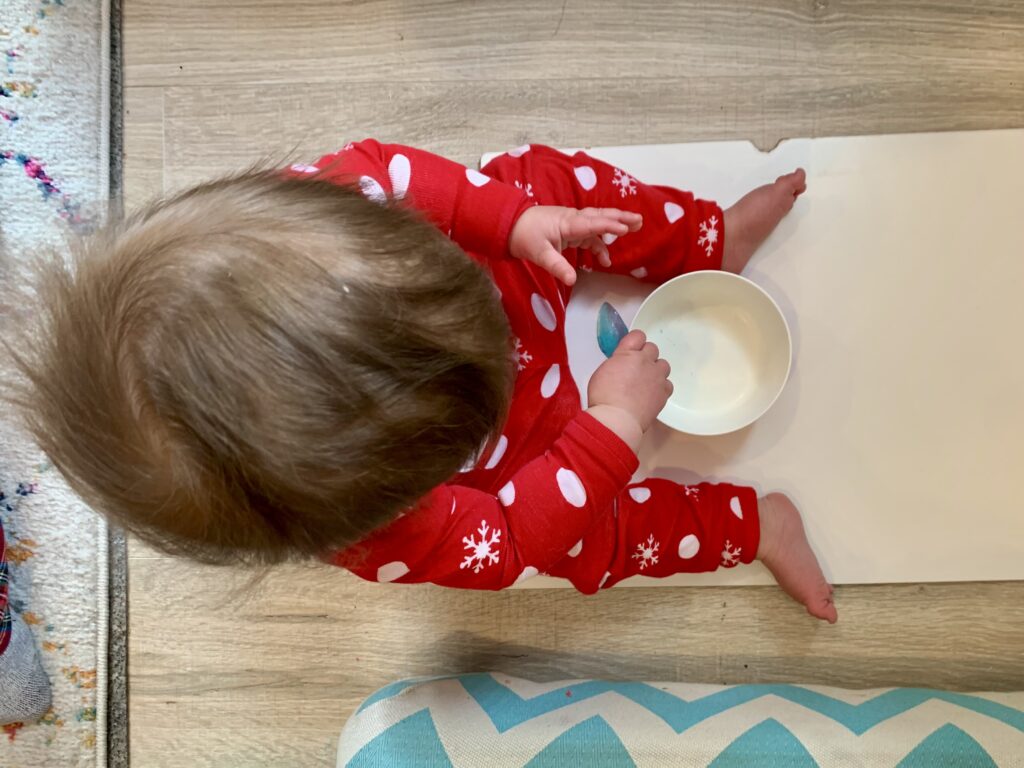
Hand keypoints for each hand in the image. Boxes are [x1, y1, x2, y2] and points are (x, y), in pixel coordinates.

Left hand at [509, 206, 642, 285]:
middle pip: (601, 216)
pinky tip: (605, 258)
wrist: (509, 225)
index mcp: (567, 223)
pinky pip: (590, 234)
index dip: (609, 226)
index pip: (592, 224)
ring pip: (598, 222)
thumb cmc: (524, 236)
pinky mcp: (570, 229)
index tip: (625, 230)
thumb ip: (557, 266)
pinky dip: (599, 243)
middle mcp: (573, 219)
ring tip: (633, 229)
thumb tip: (572, 280)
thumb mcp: (539, 254)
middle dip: (620, 218)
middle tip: (639, 220)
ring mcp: (572, 223)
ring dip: (615, 225)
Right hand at [586, 330, 671, 448]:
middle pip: (652, 348)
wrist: (617, 419)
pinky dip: (661, 387)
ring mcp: (657, 377)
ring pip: (663, 365)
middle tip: (636, 368)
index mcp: (627, 353)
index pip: (638, 335)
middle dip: (645, 356)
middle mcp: (645, 361)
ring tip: (646, 382)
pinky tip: (651, 394)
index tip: (631, 349)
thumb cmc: (603, 397)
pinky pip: (667, 384)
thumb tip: (622, 366)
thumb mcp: (602, 372)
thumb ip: (616, 363)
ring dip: (656, 370)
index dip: (635, 342)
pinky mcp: (664, 392)